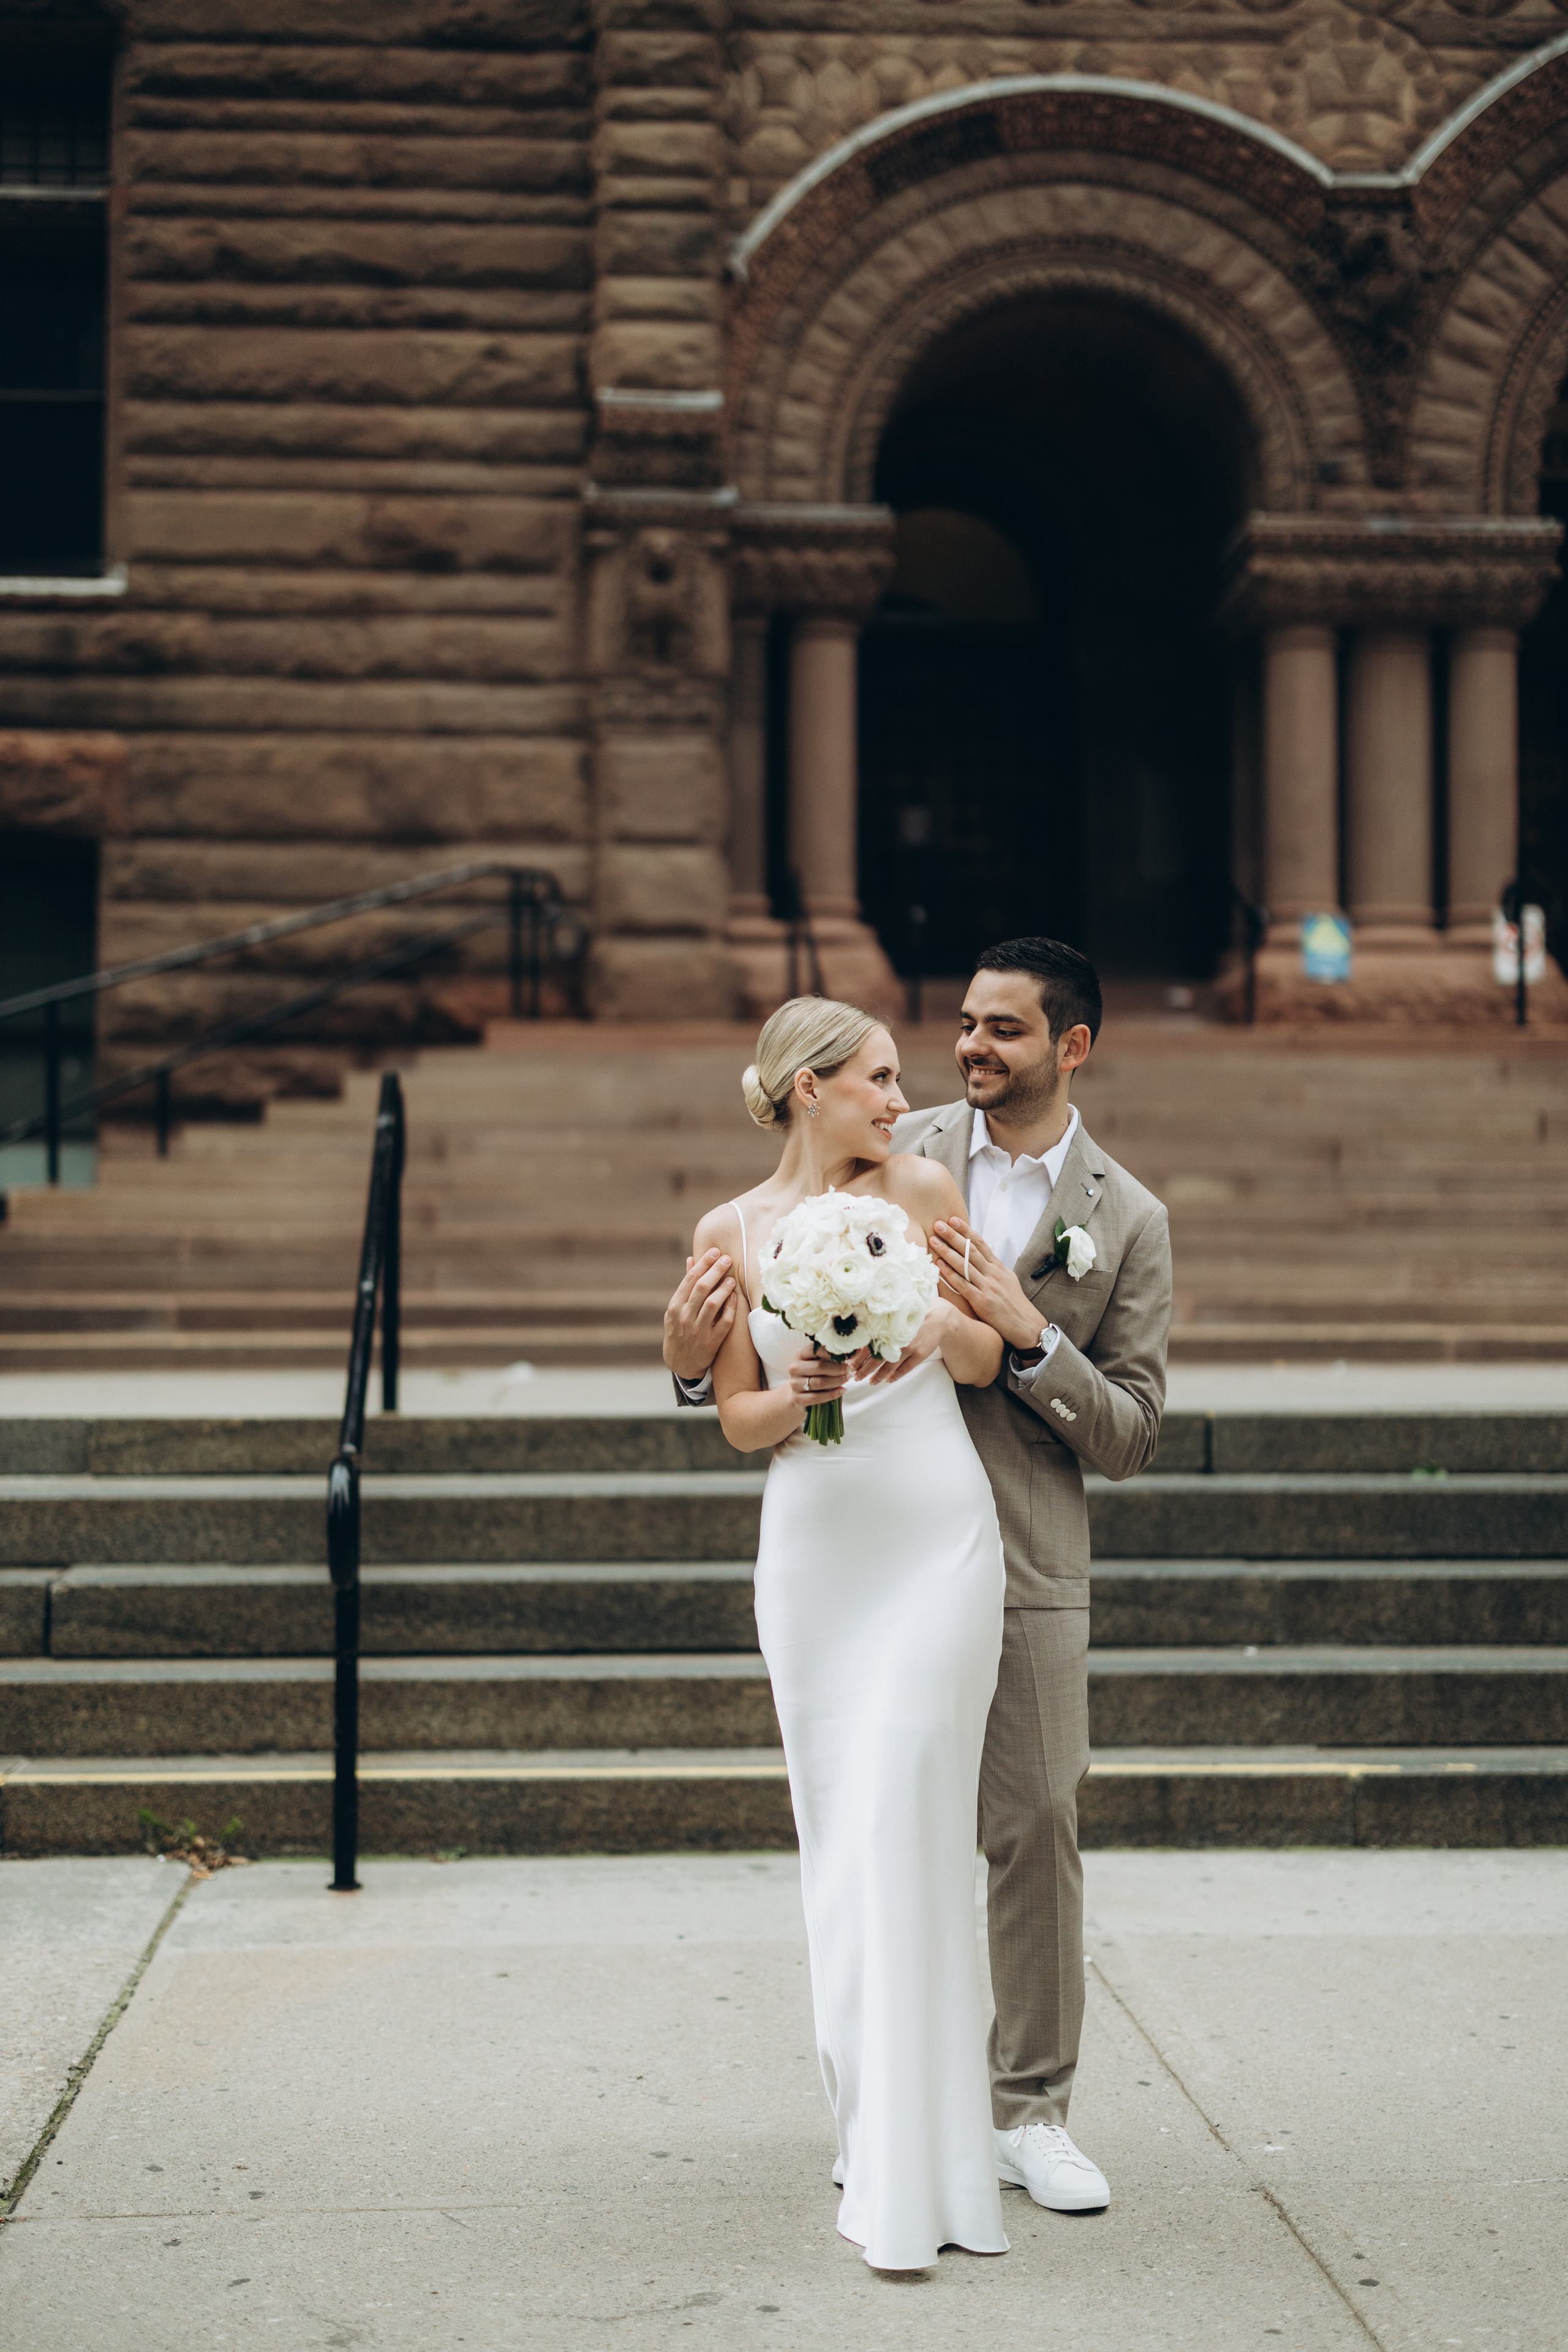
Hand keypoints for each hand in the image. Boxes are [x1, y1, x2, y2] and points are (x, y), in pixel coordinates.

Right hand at [663, 1248, 736, 1380]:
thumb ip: (686, 1286)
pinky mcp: (711, 1342)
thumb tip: (691, 1259)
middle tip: (728, 1259)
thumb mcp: (676, 1309)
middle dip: (715, 1271)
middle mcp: (684, 1317)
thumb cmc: (679, 1330)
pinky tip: (735, 1298)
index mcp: (675, 1306)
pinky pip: (723, 1322)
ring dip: (724, 1288)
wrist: (680, 1363)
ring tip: (732, 1278)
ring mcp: (697, 1330)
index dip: (703, 1263)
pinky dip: (730, 1308)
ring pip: (712, 1304)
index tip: (715, 1251)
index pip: (690, 1279)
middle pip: (701, 1288)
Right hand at [786, 1343, 850, 1410]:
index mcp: (800, 1355)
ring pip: (819, 1382)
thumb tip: (855, 1351)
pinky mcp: (797, 1399)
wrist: (798, 1394)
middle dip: (838, 1369)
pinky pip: (817, 1397)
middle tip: (850, 1370)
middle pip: (819, 1367)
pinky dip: (832, 1394)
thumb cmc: (813, 1374)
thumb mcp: (819, 1362)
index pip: (816, 1350)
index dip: (835, 1352)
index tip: (852, 1353)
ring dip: (837, 1381)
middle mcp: (795, 1368)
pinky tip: (842, 1390)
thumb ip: (832, 1357)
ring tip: (847, 1379)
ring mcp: (795, 1384)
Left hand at [851, 1304, 949, 1385]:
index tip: (851, 1367)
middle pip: (876, 1360)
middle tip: (856, 1377)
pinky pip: (905, 1369)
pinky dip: (895, 1376)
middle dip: (864, 1371)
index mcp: (888, 1330)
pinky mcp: (920, 1354)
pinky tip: (888, 1380)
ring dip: (878, 1376)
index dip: (858, 1359)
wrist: (937, 1318)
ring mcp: (909, 1348)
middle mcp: (896, 1339)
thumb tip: (862, 1343)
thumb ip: (881, 1330)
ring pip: (889, 1367)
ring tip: (871, 1382)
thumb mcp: (895, 1320)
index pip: (868, 1348)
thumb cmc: (913, 1318)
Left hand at [929, 1216, 1041, 1350]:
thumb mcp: (1008, 1281)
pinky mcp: (981, 1300)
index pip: (981, 1243)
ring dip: (947, 1251)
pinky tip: (939, 1264)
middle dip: (953, 1236)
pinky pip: (962, 1284)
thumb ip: (994, 1269)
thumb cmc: (1014, 1304)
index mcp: (999, 1267)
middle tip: (938, 1225)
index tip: (953, 1220)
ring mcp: (987, 1286)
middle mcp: (993, 1273)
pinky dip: (949, 1273)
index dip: (966, 1231)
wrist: (1025, 1325)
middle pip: (970, 1250)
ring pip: (964, 1264)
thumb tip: (983, 1259)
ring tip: (933, 1240)